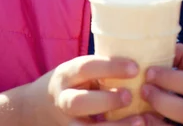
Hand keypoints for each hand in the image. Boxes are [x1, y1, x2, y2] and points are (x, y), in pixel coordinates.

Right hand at [27, 54, 143, 125]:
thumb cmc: (74, 83)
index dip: (111, 67)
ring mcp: (66, 123)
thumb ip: (102, 71)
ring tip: (140, 121)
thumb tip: (142, 64)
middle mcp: (63, 99)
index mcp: (66, 75)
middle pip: (79, 102)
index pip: (86, 67)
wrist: (40, 106)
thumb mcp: (80, 71)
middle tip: (130, 96)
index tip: (135, 68)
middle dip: (106, 100)